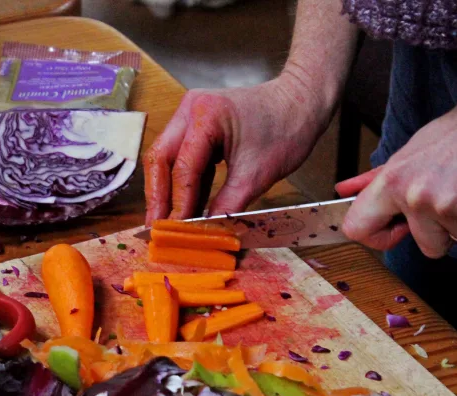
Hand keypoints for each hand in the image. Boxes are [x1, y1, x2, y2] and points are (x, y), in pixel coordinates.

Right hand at [143, 75, 329, 223]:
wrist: (301, 102)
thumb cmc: (286, 129)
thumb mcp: (257, 174)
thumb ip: (228, 205)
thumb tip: (206, 232)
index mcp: (205, 115)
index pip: (182, 167)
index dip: (177, 203)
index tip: (174, 231)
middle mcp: (190, 110)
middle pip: (160, 158)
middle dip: (158, 196)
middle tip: (155, 228)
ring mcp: (190, 115)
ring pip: (166, 157)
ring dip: (165, 190)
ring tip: (164, 221)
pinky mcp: (196, 125)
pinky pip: (181, 156)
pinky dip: (182, 182)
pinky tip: (183, 206)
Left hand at [338, 51, 456, 257]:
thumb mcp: (410, 152)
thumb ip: (376, 179)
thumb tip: (344, 191)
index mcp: (393, 182)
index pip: (358, 229)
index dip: (378, 237)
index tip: (396, 229)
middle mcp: (418, 198)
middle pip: (426, 246)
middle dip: (441, 230)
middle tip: (454, 194)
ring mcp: (451, 209)